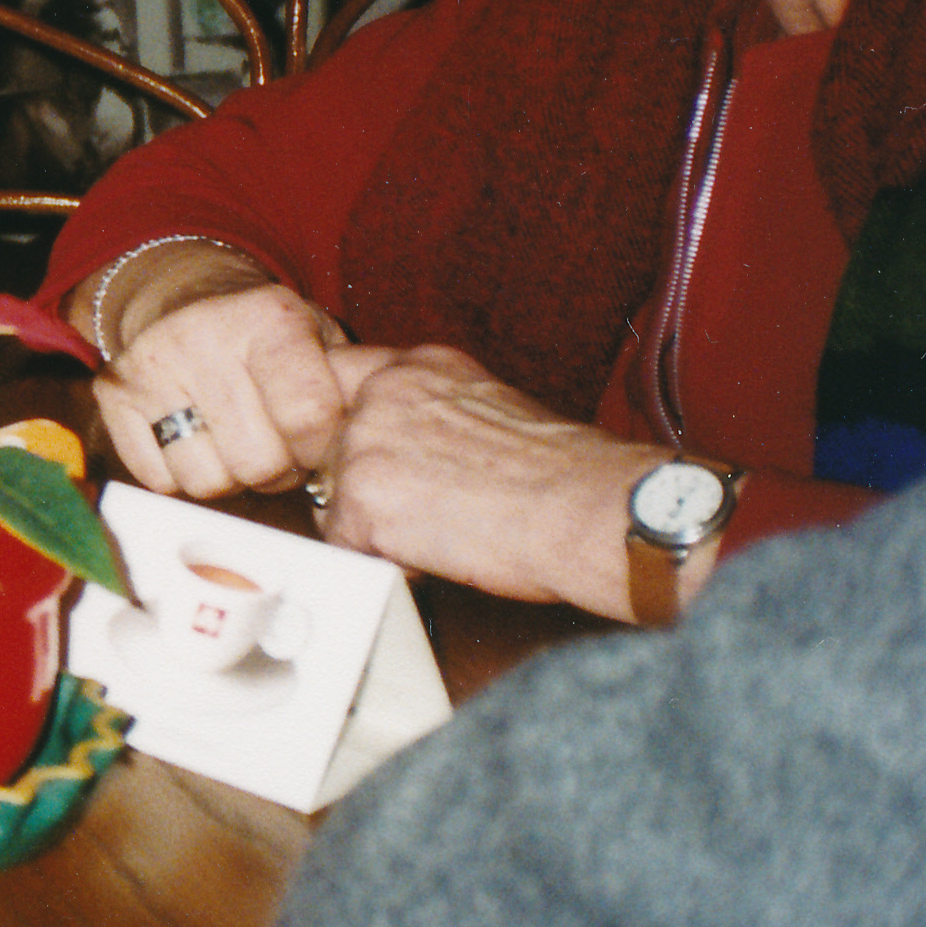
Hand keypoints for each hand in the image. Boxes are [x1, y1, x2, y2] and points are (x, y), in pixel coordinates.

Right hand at [94, 275, 352, 499]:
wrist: (185, 300)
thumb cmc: (271, 340)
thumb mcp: (322, 342)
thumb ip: (350, 392)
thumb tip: (360, 459)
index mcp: (271, 319)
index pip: (308, 417)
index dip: (321, 450)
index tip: (319, 445)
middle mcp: (204, 336)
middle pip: (256, 464)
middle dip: (275, 470)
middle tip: (275, 445)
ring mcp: (151, 365)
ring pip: (204, 481)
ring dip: (227, 477)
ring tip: (233, 442)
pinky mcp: (113, 393)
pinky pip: (158, 480)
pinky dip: (180, 475)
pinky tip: (193, 440)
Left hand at [315, 343, 689, 619]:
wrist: (592, 511)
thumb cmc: (566, 476)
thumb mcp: (491, 411)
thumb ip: (435, 415)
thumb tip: (408, 447)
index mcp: (420, 365)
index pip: (344, 380)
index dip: (357, 429)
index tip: (382, 460)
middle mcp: (384, 391)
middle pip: (332, 446)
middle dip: (368, 485)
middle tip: (430, 508)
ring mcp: (366, 441)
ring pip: (334, 496)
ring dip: (376, 524)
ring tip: (442, 530)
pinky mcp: (362, 498)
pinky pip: (344, 543)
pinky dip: (382, 560)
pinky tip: (435, 553)